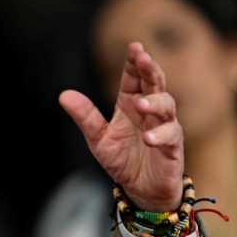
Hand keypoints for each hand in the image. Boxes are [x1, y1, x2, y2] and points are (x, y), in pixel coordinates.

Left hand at [59, 42, 183, 211]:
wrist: (140, 189)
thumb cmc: (122, 160)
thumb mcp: (97, 138)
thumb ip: (85, 117)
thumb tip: (64, 95)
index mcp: (130, 104)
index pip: (133, 78)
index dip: (134, 62)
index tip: (134, 47)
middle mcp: (150, 111)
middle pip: (154, 84)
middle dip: (150, 70)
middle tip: (144, 58)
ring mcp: (164, 126)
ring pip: (167, 106)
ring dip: (154, 102)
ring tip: (140, 104)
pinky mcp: (172, 146)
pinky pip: (170, 135)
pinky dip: (159, 134)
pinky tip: (148, 137)